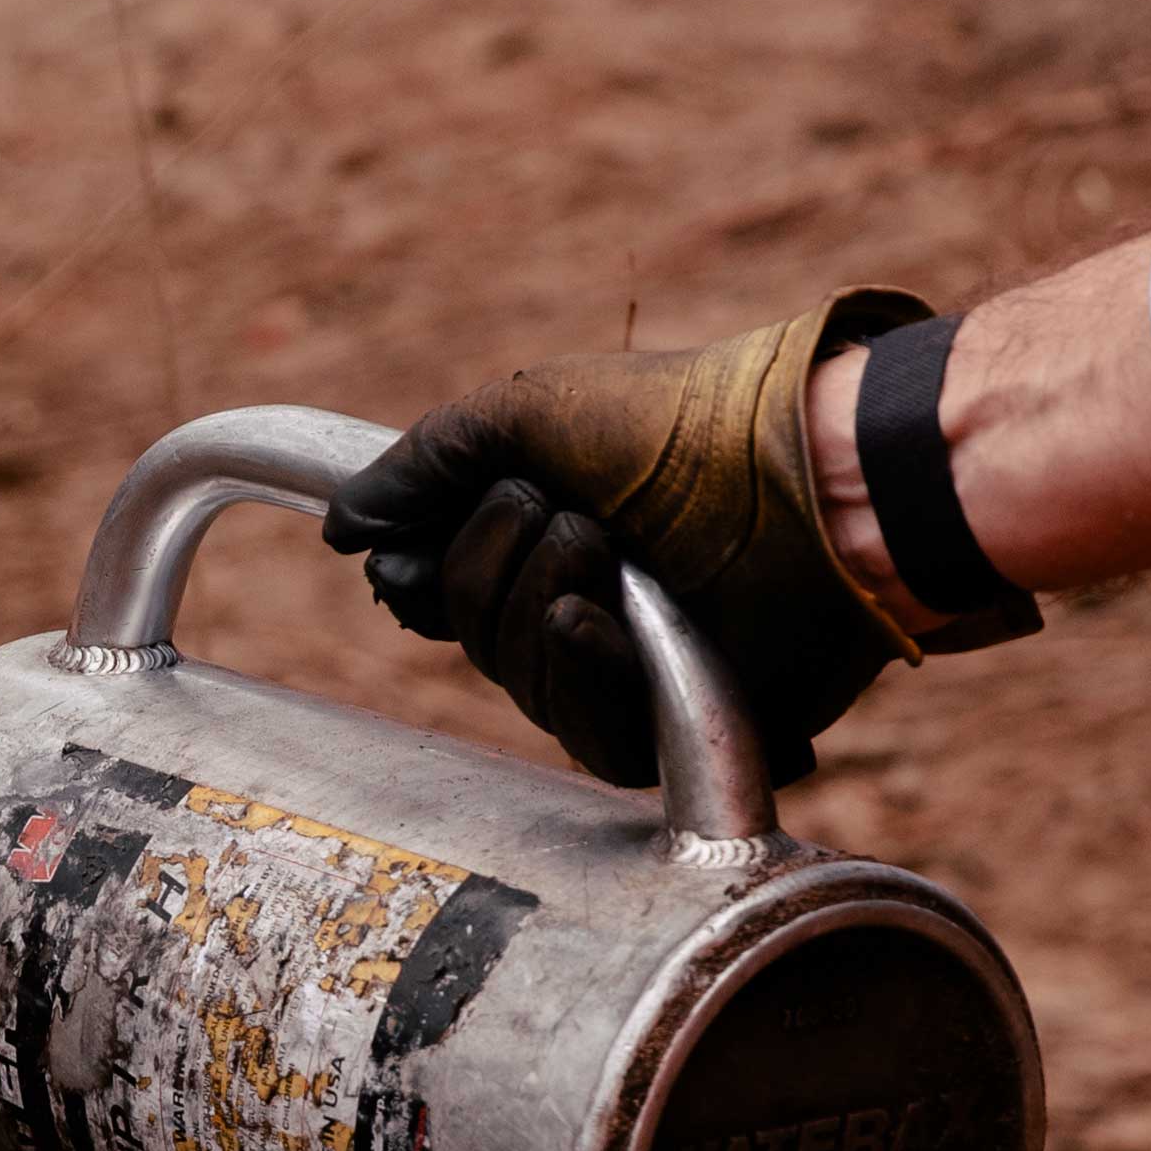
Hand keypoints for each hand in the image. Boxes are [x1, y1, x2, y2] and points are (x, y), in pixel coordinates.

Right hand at [323, 292, 929, 784]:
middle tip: (574, 513)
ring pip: (515, 681)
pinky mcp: (673, 729)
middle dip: (493, 561)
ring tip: (614, 550)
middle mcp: (576, 607)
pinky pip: (584, 737)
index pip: (432, 588)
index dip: (419, 568)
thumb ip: (427, 461)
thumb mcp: (530, 413)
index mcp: (542, 535)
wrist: (807, 484)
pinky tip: (610, 621)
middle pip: (464, 630)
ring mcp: (624, 673)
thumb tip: (342, 525)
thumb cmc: (688, 431)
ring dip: (547, 600)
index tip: (417, 541)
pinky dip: (585, 668)